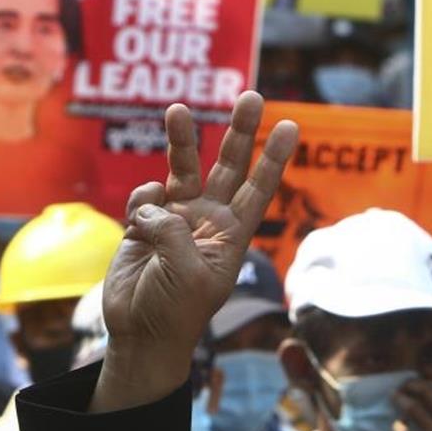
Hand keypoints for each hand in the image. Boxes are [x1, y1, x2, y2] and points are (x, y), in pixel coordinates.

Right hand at [90, 91, 298, 412]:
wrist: (140, 333)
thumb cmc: (176, 312)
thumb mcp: (189, 274)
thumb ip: (175, 232)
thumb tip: (154, 205)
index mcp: (232, 234)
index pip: (260, 189)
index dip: (275, 158)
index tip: (292, 126)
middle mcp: (208, 219)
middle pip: (228, 165)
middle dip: (240, 131)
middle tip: (251, 96)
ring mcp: (176, 218)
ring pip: (183, 168)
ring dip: (182, 139)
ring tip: (178, 110)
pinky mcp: (145, 222)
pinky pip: (145, 196)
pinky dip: (142, 200)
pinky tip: (140, 222)